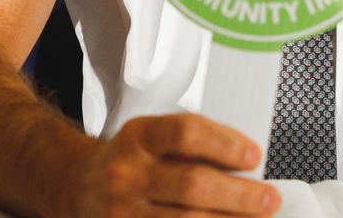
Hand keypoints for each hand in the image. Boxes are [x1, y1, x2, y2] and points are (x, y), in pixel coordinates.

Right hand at [63, 113, 277, 217]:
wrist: (74, 185)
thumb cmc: (127, 162)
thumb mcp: (150, 138)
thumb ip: (191, 148)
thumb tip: (245, 167)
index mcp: (138, 137)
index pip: (186, 133)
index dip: (226, 144)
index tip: (254, 156)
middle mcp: (127, 174)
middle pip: (192, 185)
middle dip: (239, 196)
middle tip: (268, 200)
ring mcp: (122, 212)